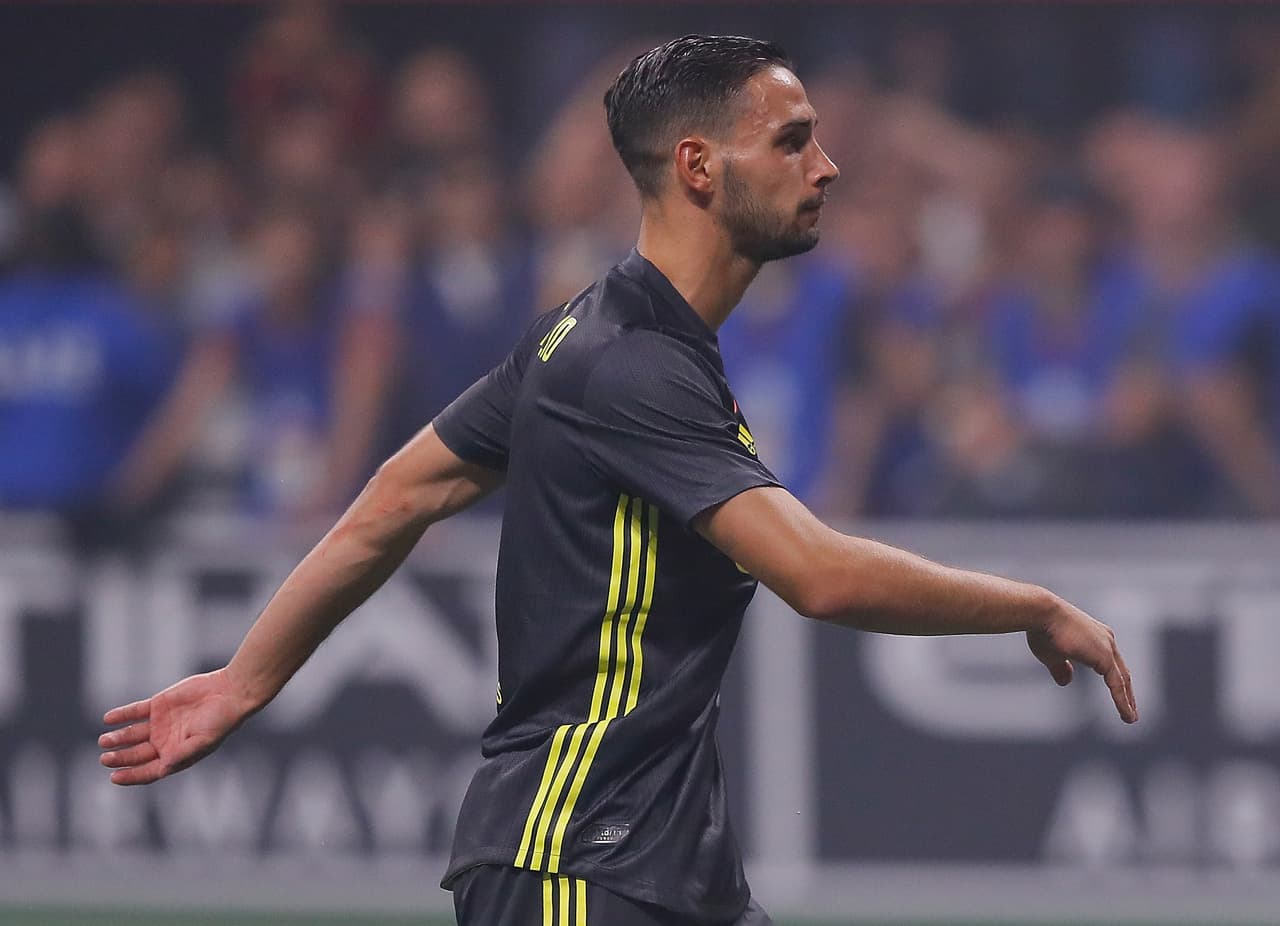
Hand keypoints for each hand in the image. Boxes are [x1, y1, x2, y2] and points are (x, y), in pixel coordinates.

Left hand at [99, 668, 256, 785]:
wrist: (229, 692)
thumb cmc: (221, 721)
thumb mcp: (203, 742)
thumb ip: (182, 755)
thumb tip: (162, 769)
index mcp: (175, 755)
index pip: (148, 771)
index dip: (131, 776)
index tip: (114, 777)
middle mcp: (164, 742)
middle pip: (136, 754)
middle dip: (120, 758)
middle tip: (105, 758)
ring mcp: (160, 724)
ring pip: (131, 734)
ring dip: (117, 738)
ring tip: (105, 740)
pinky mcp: (158, 705)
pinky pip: (134, 712)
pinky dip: (121, 715)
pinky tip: (108, 719)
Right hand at [1027, 599, 1137, 723]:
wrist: (1042, 614)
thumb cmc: (1042, 630)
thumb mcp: (1052, 654)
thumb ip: (1061, 668)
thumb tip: (1066, 682)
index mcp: (1096, 636)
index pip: (1111, 662)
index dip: (1115, 679)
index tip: (1118, 693)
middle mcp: (1106, 640)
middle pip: (1122, 671)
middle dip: (1127, 691)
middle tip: (1131, 708)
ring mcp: (1107, 648)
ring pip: (1122, 680)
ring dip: (1128, 700)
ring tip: (1130, 718)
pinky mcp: (1105, 658)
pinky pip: (1117, 685)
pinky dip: (1123, 702)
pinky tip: (1127, 716)